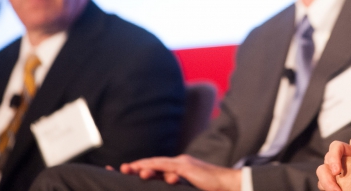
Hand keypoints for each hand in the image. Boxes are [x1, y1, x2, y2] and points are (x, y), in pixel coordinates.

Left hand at [119, 154, 241, 190]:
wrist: (227, 184)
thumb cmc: (211, 189)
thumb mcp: (190, 187)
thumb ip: (178, 185)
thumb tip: (170, 185)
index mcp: (181, 167)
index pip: (159, 166)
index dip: (144, 168)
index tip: (129, 171)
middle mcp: (180, 162)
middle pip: (155, 163)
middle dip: (138, 165)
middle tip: (122, 168)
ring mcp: (183, 163)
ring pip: (158, 163)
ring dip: (142, 166)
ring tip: (128, 169)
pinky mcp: (186, 167)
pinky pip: (166, 166)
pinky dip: (153, 166)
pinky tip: (143, 169)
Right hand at [317, 137, 350, 190]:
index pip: (339, 146)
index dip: (336, 154)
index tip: (338, 170)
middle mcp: (343, 159)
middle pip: (328, 156)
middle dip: (329, 168)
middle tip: (335, 176)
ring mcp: (338, 173)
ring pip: (323, 170)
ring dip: (325, 180)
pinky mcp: (336, 184)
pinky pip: (324, 184)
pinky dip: (327, 188)